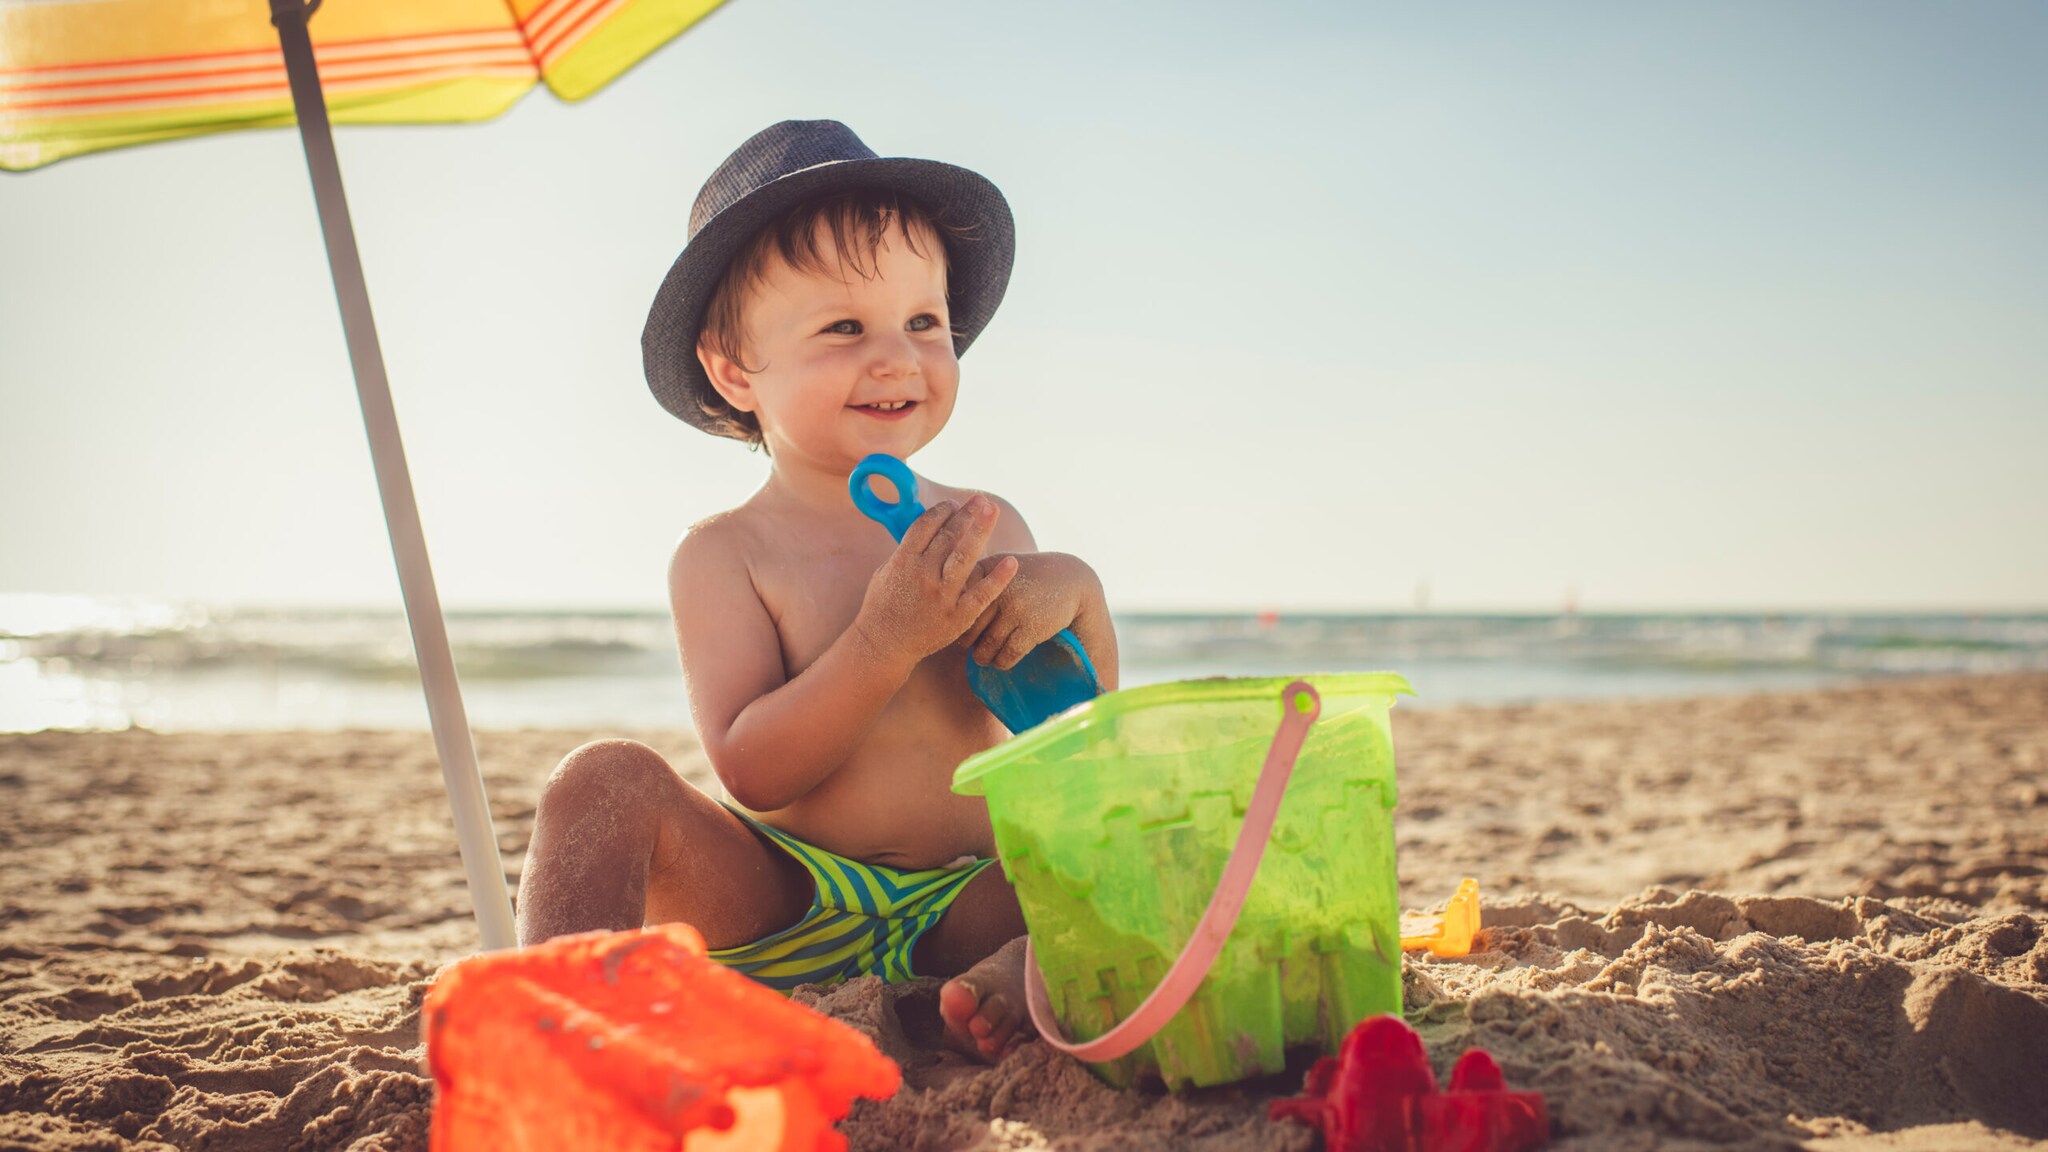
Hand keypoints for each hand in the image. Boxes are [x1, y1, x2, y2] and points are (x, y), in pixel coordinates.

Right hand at [852, 495, 1018, 668]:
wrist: (884, 644)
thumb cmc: (883, 606)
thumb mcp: (886, 571)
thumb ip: (907, 550)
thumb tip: (928, 526)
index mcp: (903, 561)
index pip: (926, 525)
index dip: (942, 511)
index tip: (954, 504)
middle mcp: (923, 575)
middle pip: (948, 535)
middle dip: (966, 513)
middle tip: (981, 499)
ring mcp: (942, 596)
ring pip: (965, 557)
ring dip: (980, 530)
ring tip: (992, 510)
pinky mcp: (957, 617)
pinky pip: (981, 594)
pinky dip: (997, 578)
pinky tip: (1011, 562)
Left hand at [963, 552, 1097, 670]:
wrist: (1069, 578)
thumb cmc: (1025, 575)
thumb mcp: (998, 566)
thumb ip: (973, 580)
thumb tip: (942, 608)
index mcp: (985, 571)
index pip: (956, 603)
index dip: (953, 619)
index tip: (954, 625)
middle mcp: (997, 589)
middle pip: (968, 628)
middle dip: (966, 643)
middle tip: (967, 647)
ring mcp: (1015, 609)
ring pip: (986, 647)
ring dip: (983, 657)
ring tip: (982, 658)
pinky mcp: (1032, 628)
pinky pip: (1008, 655)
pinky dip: (1001, 662)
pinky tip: (1001, 661)